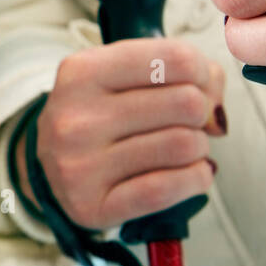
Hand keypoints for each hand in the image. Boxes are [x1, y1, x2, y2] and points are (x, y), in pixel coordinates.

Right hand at [21, 39, 224, 230]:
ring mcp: (79, 166)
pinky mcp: (91, 206)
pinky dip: (195, 179)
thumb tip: (215, 112)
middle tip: (188, 122)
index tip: (196, 86)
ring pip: (183, 146)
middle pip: (186, 103)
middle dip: (200, 114)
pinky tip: (190, 173)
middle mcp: (75, 118)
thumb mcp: (125, 74)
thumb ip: (186, 71)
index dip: (202, 73)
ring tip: (183, 148)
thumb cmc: (102, 113)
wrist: (50, 165)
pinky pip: (167, 189)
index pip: (176, 59)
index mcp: (82, 72)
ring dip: (199, 148)